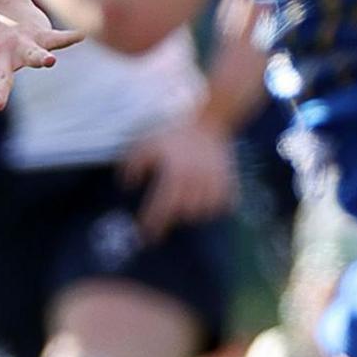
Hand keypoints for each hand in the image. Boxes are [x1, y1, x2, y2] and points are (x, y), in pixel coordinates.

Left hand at [121, 116, 238, 238]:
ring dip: (192, 213)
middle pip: (183, 214)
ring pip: (204, 212)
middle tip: (164, 215)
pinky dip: (214, 208)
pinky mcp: (229, 181)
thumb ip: (133, 164)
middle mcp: (195, 180)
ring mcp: (215, 182)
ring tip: (184, 207)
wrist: (209, 121)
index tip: (145, 235)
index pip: (162, 207)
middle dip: (172, 217)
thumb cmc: (174, 134)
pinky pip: (223, 205)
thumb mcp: (147, 143)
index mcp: (175, 172)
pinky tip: (204, 203)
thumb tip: (128, 186)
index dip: (152, 224)